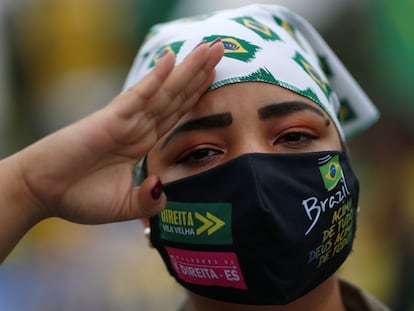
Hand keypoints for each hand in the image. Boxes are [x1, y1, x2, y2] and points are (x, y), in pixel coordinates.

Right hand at [3, 41, 223, 224]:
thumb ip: (148, 201)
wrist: (43, 193)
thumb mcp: (123, 206)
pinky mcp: (110, 120)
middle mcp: (138, 127)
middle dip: (200, 73)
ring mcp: (126, 121)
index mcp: (142, 143)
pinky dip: (155, 78)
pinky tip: (172, 60)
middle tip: (221, 49)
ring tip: (209, 48)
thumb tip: (163, 186)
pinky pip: (137, 96)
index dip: (197, 94)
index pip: (176, 112)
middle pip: (176, 95)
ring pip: (164, 91)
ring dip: (188, 69)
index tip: (216, 76)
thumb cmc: (78, 197)